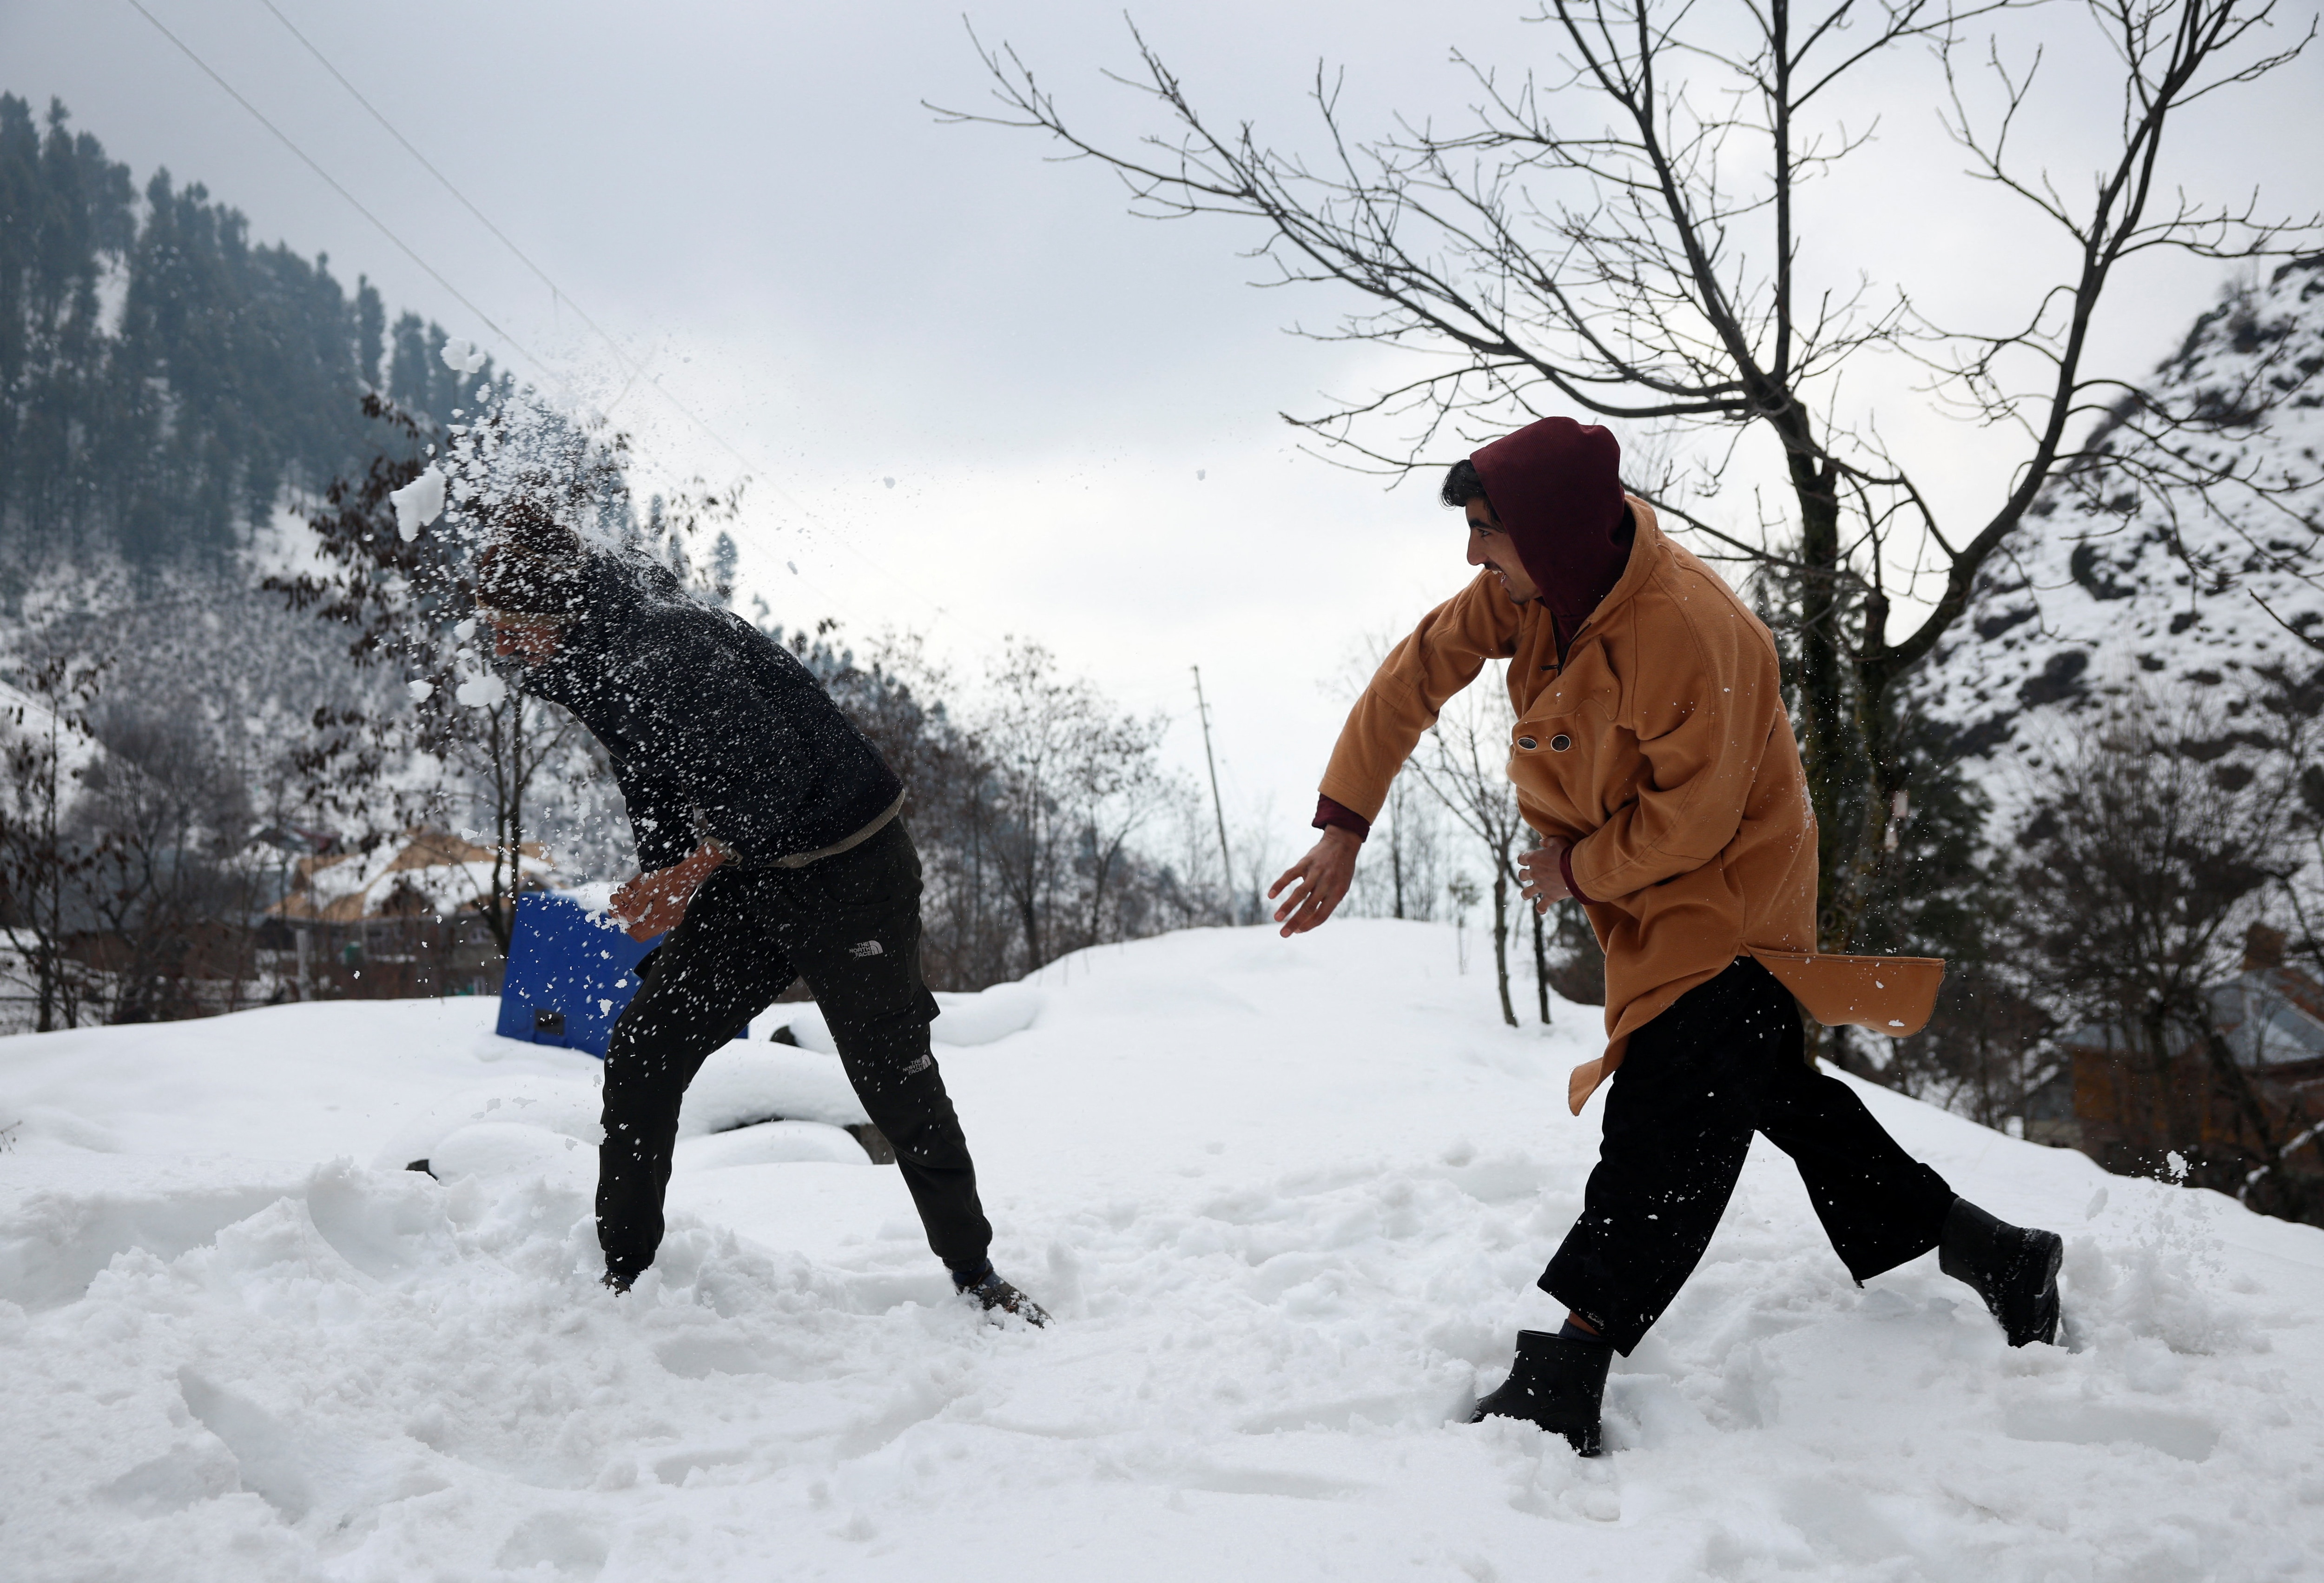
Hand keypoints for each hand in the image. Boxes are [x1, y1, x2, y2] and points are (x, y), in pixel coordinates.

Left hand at [609, 842, 727, 941]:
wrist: (687, 876)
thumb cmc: (667, 880)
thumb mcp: (648, 889)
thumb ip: (637, 905)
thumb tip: (629, 917)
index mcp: (658, 918)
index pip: (636, 933)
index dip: (627, 926)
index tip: (624, 916)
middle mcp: (666, 925)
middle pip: (642, 936)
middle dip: (633, 928)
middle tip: (630, 915)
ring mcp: (672, 923)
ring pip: (651, 932)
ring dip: (643, 925)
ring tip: (640, 911)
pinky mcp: (676, 920)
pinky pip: (660, 927)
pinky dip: (652, 921)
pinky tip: (651, 909)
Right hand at [1268, 826, 1359, 936]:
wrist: (1342, 843)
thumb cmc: (1341, 871)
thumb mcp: (1341, 888)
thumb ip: (1327, 902)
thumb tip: (1308, 921)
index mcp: (1337, 893)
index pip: (1322, 914)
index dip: (1309, 925)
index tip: (1298, 931)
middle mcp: (1327, 883)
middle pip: (1309, 907)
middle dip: (1295, 922)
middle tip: (1283, 934)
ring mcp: (1315, 872)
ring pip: (1299, 893)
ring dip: (1287, 907)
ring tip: (1277, 918)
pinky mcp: (1305, 862)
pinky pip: (1290, 875)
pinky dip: (1279, 885)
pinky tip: (1270, 895)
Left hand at [1517, 840, 1574, 914]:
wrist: (1578, 869)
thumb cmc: (1569, 853)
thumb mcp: (1559, 840)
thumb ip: (1548, 841)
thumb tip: (1541, 843)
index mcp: (1534, 858)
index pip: (1521, 859)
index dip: (1523, 859)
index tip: (1526, 860)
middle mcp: (1534, 873)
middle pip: (1522, 875)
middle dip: (1524, 875)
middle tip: (1529, 875)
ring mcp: (1541, 886)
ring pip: (1526, 892)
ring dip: (1526, 894)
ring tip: (1526, 895)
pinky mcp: (1550, 896)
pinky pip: (1541, 906)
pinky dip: (1541, 908)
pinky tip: (1542, 910)